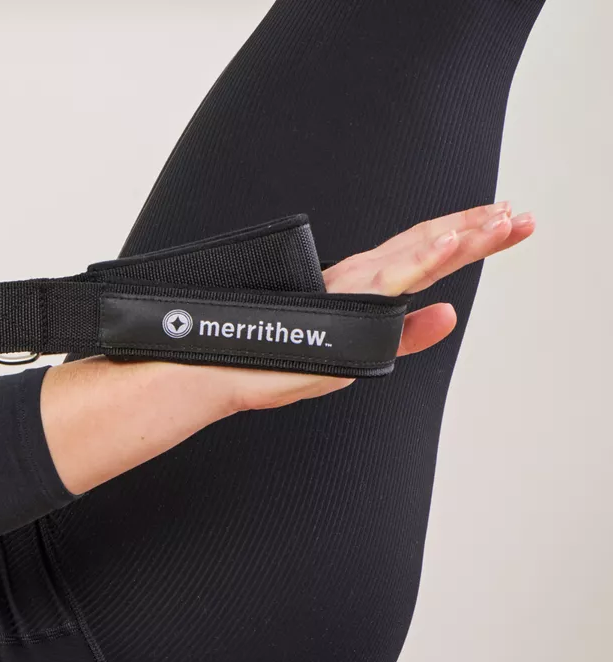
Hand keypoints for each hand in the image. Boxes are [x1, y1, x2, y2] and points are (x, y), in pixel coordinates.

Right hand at [223, 200, 534, 410]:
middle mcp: (356, 278)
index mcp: (359, 287)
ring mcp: (348, 287)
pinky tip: (452, 244)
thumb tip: (449, 315)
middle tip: (521, 216)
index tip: (504, 223)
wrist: (218, 368)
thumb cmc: (268, 363)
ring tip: (503, 221)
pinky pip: (389, 279)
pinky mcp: (339, 304)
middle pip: (427, 246)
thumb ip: (403, 334)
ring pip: (416, 255)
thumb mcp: (356, 352)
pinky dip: (422, 259)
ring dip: (462, 236)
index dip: (465, 238)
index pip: (421, 256)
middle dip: (477, 231)